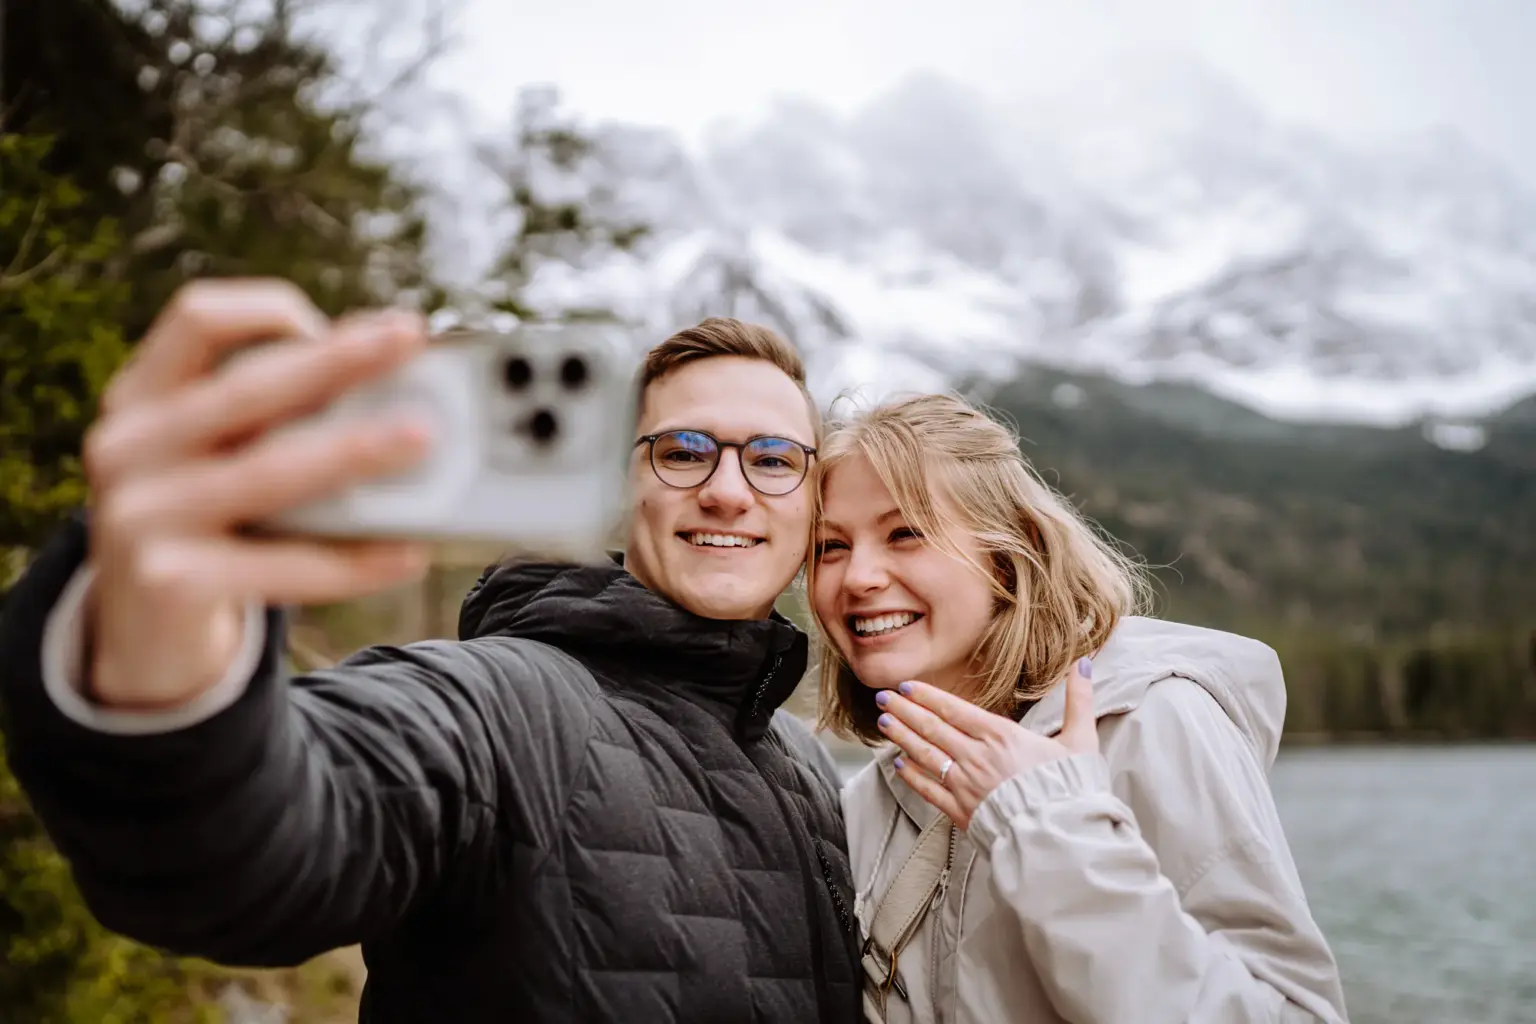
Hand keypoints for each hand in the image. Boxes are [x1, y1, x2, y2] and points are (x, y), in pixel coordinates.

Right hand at [83, 279, 433, 708]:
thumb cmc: (208, 526)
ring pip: (270, 472)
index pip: (196, 319)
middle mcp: (128, 448)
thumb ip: (279, 414)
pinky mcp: (171, 582)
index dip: (270, 310)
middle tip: (409, 339)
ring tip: (425, 440)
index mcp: (140, 399)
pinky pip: (286, 564)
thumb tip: (395, 371)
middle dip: (338, 360)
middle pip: (246, 389)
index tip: (342, 325)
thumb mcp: (216, 457)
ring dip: (357, 450)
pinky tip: (407, 553)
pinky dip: (354, 559)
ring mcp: (141, 517)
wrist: (143, 637)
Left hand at [874, 657, 1099, 828]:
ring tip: (883, 723)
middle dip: (905, 711)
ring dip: (901, 737)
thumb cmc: (1073, 789)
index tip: (906, 686)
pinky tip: (899, 765)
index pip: (954, 710)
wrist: (1062, 836)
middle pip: (932, 728)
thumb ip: (1079, 700)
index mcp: (1002, 736)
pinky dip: (912, 776)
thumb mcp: (1081, 740)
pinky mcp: (962, 812)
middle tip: (882, 697)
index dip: (927, 696)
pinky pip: (929, 790)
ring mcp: (966, 785)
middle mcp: (977, 757)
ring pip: (925, 755)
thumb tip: (1085, 663)